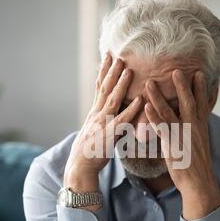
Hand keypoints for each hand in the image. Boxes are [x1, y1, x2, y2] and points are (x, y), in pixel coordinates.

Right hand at [64, 54, 142, 194]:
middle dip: (111, 71)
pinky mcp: (109, 135)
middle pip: (104, 88)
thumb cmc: (89, 151)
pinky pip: (122, 120)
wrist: (80, 166)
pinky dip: (131, 109)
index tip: (107, 56)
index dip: (103, 71)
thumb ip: (103, 119)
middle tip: (119, 54)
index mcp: (94, 113)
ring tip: (128, 69)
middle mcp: (97, 114)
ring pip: (112, 99)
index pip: (98, 87)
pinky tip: (139, 99)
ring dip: (120, 84)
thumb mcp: (94, 131)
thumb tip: (111, 111)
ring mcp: (102, 123)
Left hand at [144, 70, 219, 220]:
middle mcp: (194, 128)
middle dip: (183, 86)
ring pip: (170, 113)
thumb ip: (196, 128)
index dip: (201, 88)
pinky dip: (153, 117)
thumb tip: (195, 118)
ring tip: (150, 83)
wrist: (199, 183)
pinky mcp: (172, 146)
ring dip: (159, 97)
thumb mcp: (200, 142)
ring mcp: (183, 136)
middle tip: (176, 70)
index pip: (203, 103)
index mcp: (202, 127)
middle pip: (189, 102)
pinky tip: (146, 107)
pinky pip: (161, 128)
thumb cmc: (197, 164)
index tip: (200, 73)